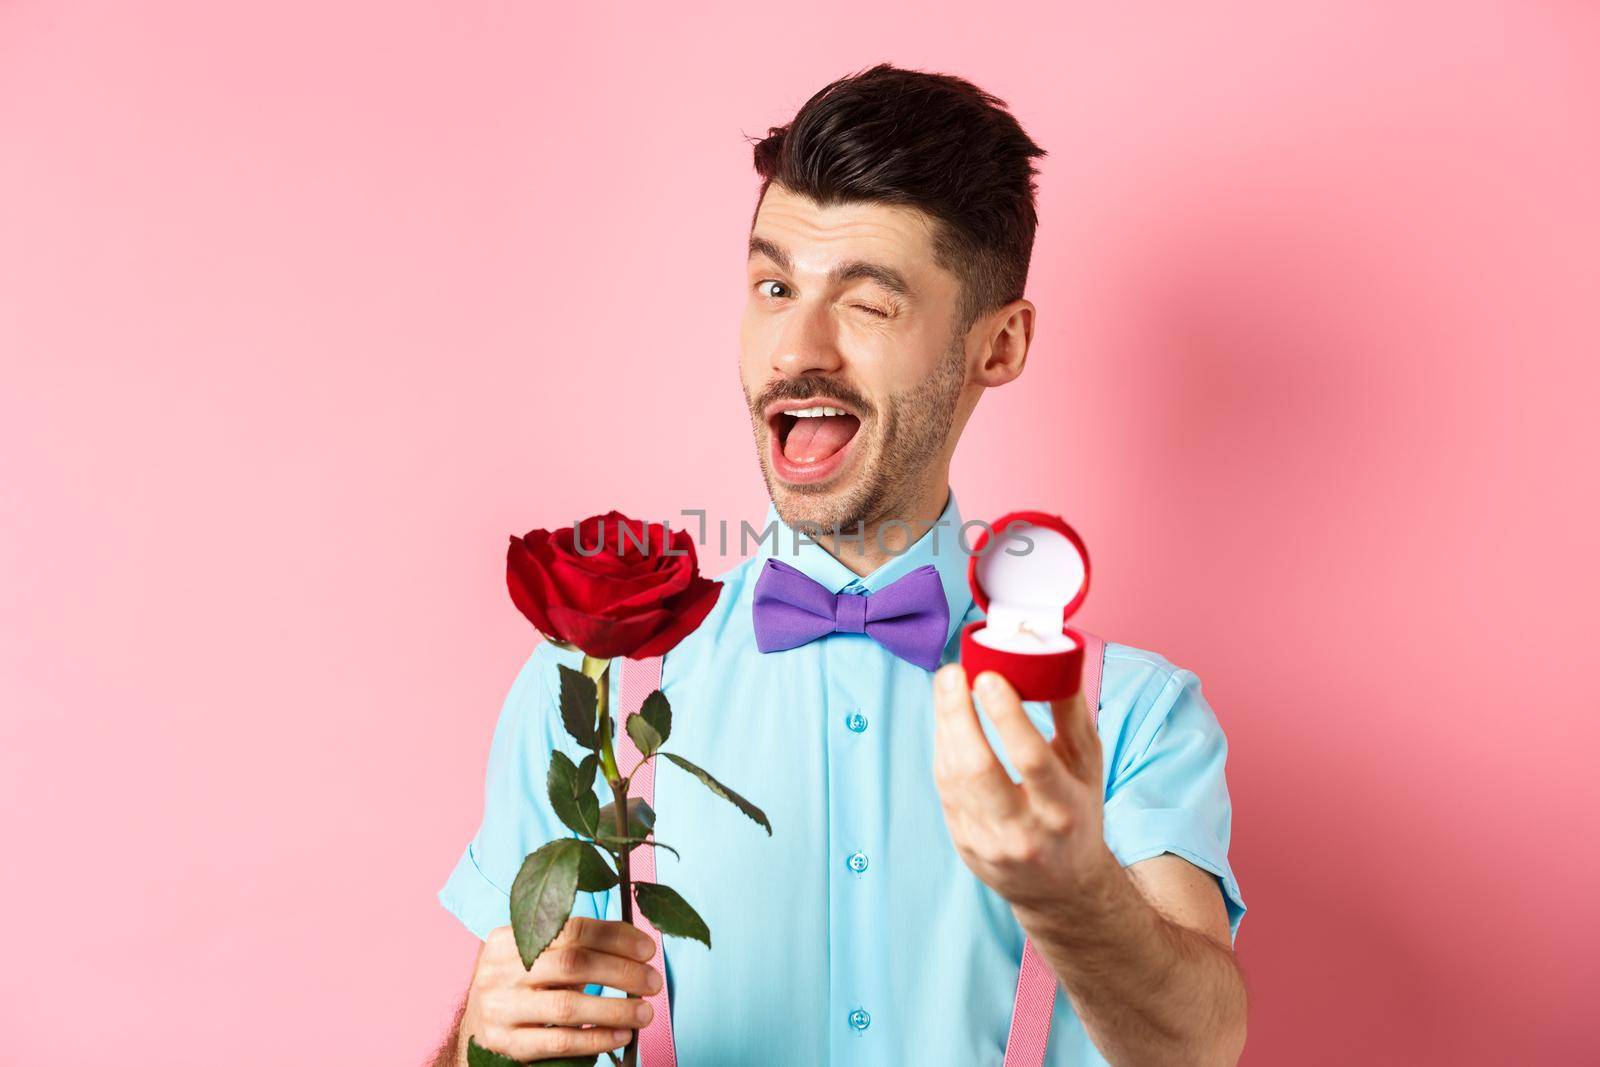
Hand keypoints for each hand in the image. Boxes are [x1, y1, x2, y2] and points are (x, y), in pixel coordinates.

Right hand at [460, 916, 662, 1063]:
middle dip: (621, 972)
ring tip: (644, 1012)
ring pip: (567, 1006)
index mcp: (508, 939)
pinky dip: (595, 1038)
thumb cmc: (517, 988)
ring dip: (615, 1009)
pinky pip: (559, 1042)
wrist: (473, 1031)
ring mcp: (500, 1009)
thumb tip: (634, 948)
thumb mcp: (531, 959)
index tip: (647, 948)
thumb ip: (570, 948)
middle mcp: (500, 971)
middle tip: (653, 982)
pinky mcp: (506, 1044)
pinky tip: (620, 1035)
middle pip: (572, 964)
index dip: (615, 937)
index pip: (571, 929)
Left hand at [930, 664, 1114, 913]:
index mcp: (1063, 810)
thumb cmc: (1076, 812)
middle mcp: (1024, 832)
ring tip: (948, 685)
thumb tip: (1055, 656)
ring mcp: (988, 843)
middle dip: (958, 715)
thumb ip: (1071, 714)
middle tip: (953, 672)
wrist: (1062, 887)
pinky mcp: (963, 845)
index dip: (1007, 718)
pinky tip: (947, 720)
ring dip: (945, 725)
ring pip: (953, 777)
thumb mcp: (1087, 767)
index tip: (988, 678)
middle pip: (978, 770)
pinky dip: (943, 749)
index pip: (1031, 761)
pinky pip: (945, 789)